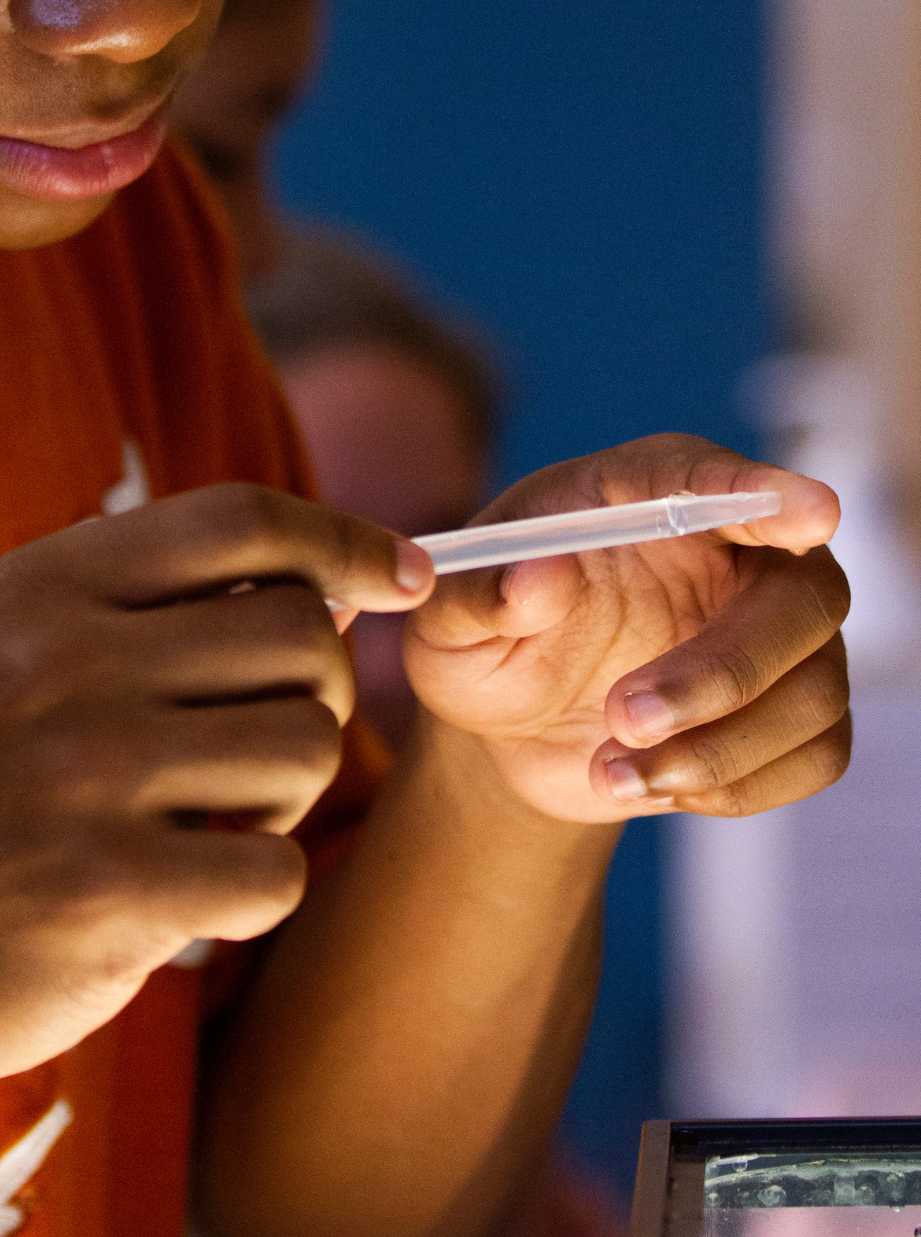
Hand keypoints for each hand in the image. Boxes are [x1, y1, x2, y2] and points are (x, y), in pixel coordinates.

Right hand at [0, 485, 424, 1094]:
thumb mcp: (18, 653)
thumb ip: (158, 600)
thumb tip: (345, 579)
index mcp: (41, 586)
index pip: (240, 518)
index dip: (344, 537)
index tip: (405, 573)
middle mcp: (61, 659)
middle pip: (301, 633)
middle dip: (314, 692)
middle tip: (256, 746)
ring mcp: (81, 772)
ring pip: (308, 746)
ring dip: (286, 797)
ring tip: (209, 818)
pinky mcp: (107, 888)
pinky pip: (278, 870)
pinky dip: (255, 889)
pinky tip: (187, 893)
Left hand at [399, 433, 848, 822]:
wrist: (510, 725)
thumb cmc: (481, 640)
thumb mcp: (444, 623)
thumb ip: (477, 596)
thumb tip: (538, 578)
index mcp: (642, 491)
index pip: (714, 476)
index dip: (765, 490)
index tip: (808, 513)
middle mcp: (731, 548)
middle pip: (803, 592)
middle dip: (725, 668)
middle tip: (626, 717)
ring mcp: (774, 630)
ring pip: (814, 689)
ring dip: (717, 748)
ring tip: (610, 769)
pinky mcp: (791, 708)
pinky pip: (817, 753)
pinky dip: (737, 784)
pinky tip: (654, 784)